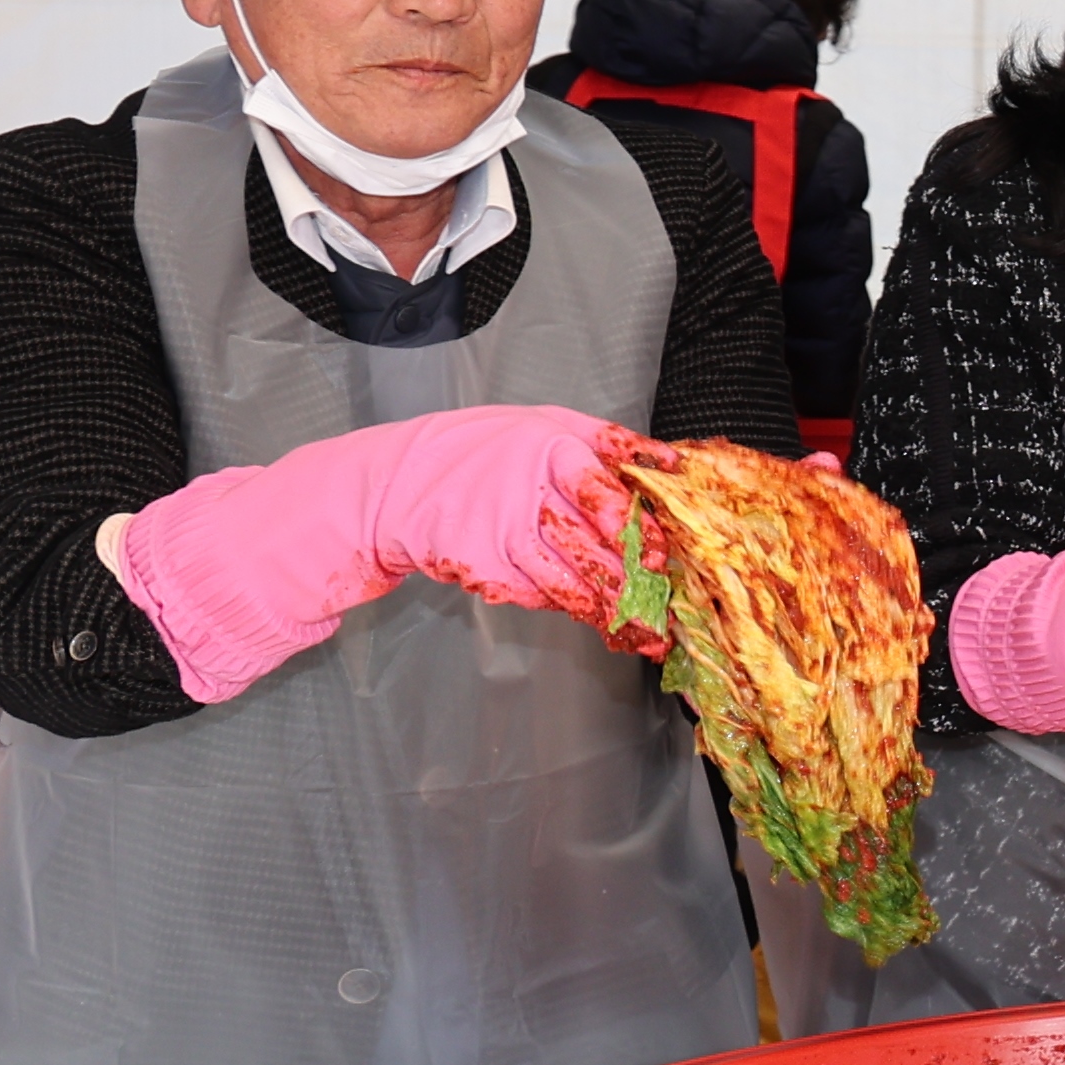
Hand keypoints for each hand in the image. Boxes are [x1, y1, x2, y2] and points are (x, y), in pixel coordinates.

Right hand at [109, 403, 637, 703]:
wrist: (382, 485)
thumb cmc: (472, 457)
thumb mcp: (532, 435)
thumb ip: (594, 451)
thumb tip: (665, 469)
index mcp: (546, 436)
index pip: (613, 464)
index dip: (652, 499)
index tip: (683, 526)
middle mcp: (528, 475)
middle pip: (604, 520)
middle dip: (647, 557)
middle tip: (682, 583)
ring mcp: (503, 520)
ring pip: (577, 566)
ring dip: (623, 601)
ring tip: (658, 629)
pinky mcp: (484, 559)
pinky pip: (542, 590)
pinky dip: (580, 611)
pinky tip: (613, 629)